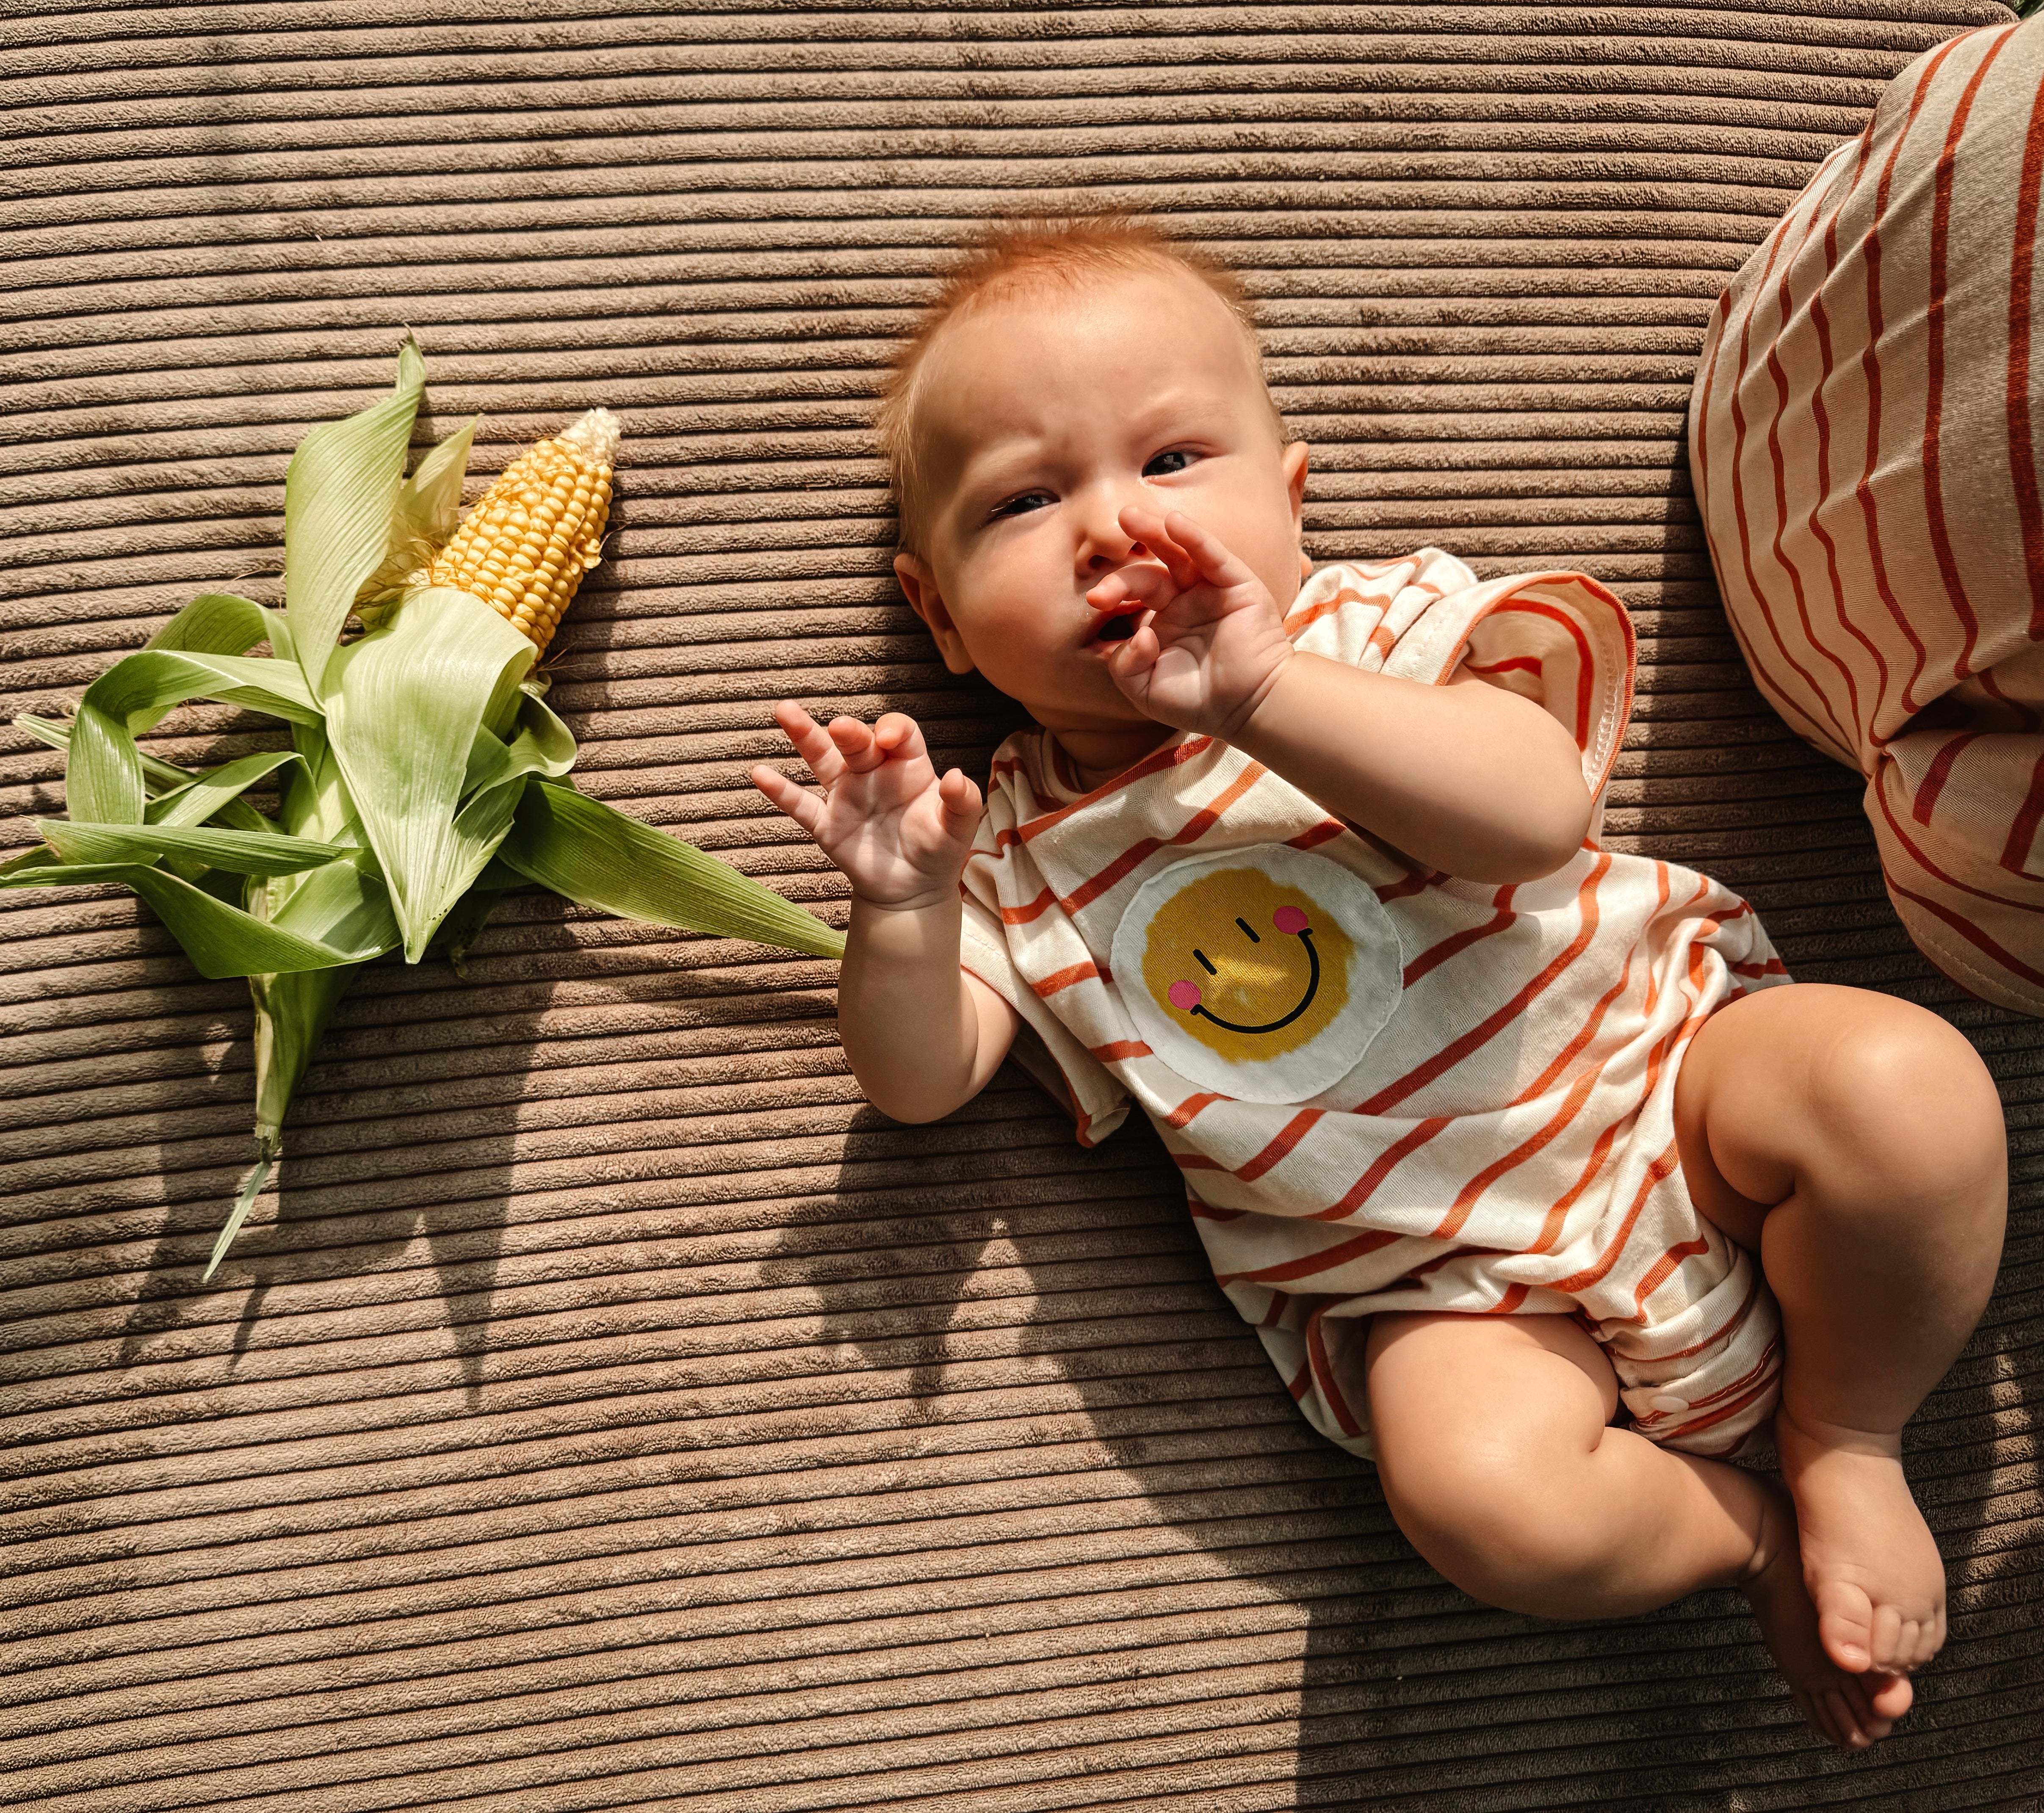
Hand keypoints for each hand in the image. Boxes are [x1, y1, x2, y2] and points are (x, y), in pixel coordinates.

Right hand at [751, 704, 982, 909]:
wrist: (913, 890)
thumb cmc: (938, 850)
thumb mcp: (959, 829)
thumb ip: (962, 802)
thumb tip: (956, 777)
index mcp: (907, 765)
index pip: (899, 733)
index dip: (893, 730)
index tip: (889, 740)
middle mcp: (873, 772)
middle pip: (857, 741)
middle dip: (850, 732)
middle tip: (840, 727)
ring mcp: (846, 795)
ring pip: (822, 759)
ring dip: (804, 736)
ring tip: (784, 711)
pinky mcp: (827, 824)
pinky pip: (801, 805)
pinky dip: (781, 791)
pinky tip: (760, 774)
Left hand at [1087, 506, 1293, 738]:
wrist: (1247, 707)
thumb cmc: (1198, 702)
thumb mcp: (1146, 690)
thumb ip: (1124, 665)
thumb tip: (1136, 633)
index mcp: (1163, 621)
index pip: (1133, 595)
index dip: (1113, 591)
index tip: (1095, 599)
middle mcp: (1185, 601)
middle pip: (1150, 572)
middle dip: (1124, 568)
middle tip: (1105, 560)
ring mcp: (1210, 590)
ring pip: (1179, 553)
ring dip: (1154, 532)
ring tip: (1127, 517)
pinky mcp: (1236, 584)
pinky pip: (1212, 556)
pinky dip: (1195, 538)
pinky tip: (1174, 523)